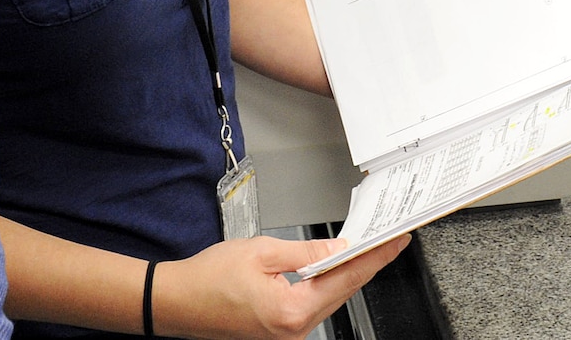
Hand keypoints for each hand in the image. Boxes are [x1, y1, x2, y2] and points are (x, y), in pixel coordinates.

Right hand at [157, 233, 411, 339]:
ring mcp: (286, 333)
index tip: (396, 241)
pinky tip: (334, 267)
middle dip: (366, 263)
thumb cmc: (208, 279)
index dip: (375, 257)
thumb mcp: (260, 252)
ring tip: (368, 248)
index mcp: (291, 311)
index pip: (346, 279)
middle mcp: (293, 330)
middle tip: (388, 239)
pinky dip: (326, 284)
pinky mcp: (278, 330)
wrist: (175, 302)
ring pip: (329, 299)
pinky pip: (312, 304)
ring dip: (347, 273)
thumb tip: (339, 249)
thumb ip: (305, 251)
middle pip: (342, 291)